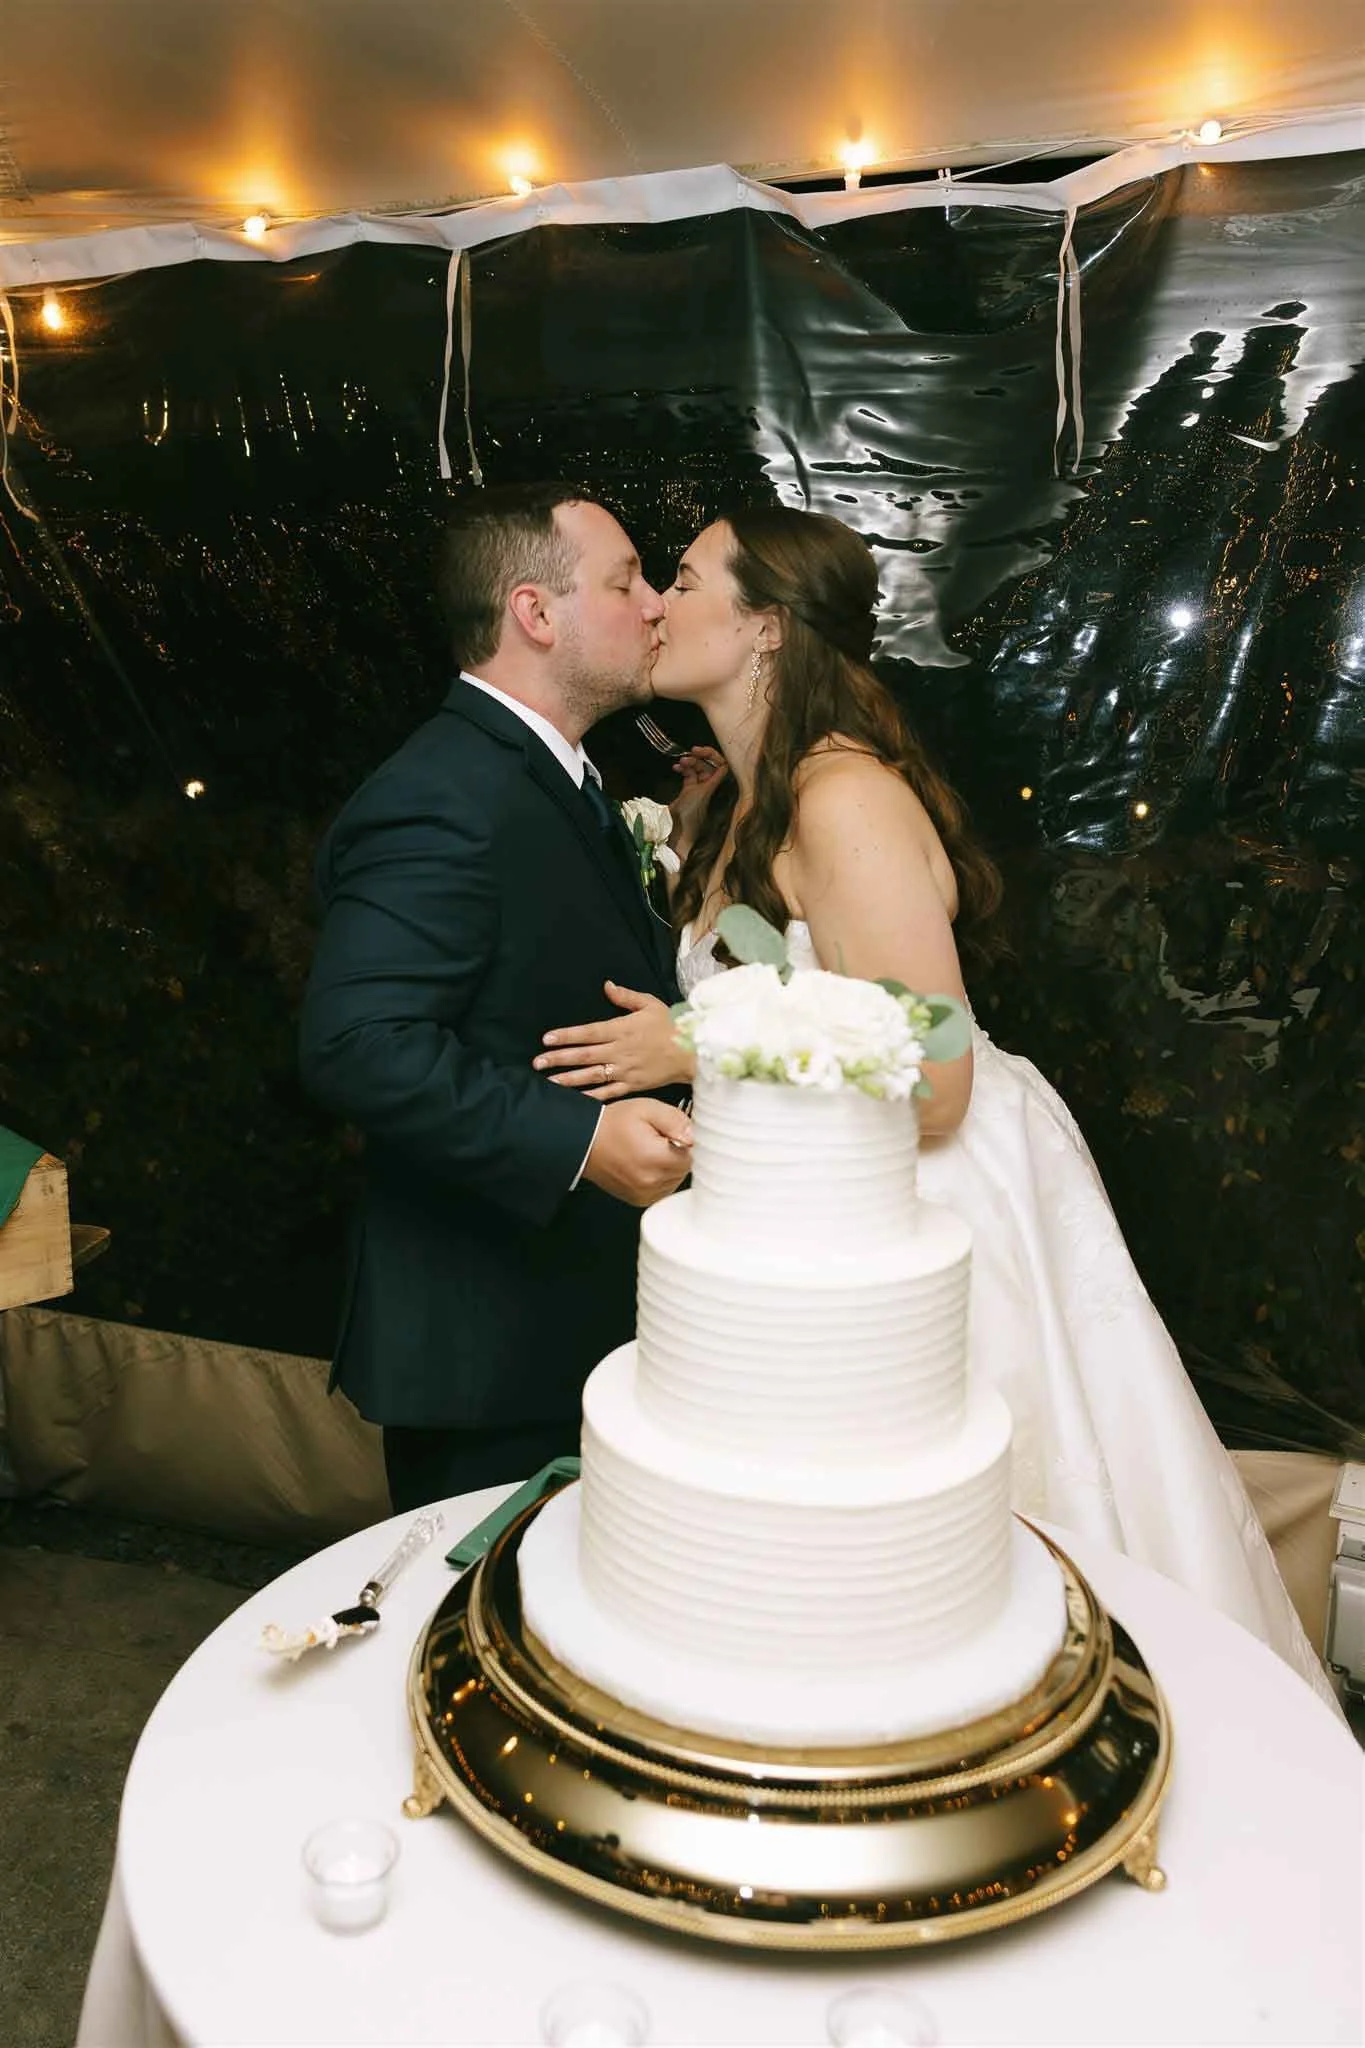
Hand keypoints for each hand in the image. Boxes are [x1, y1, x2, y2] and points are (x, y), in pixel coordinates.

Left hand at [534, 982, 695, 1098]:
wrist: (694, 1051)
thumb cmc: (672, 1025)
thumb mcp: (650, 1004)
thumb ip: (626, 996)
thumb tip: (606, 986)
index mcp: (622, 1029)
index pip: (588, 1032)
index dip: (566, 1035)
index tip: (546, 1039)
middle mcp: (620, 1051)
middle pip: (584, 1055)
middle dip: (559, 1059)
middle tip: (537, 1063)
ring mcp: (625, 1070)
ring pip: (592, 1075)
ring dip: (569, 1079)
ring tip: (549, 1082)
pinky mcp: (633, 1085)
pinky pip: (609, 1092)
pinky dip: (592, 1096)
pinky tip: (576, 1100)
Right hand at [580, 1098, 692, 1205]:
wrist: (585, 1142)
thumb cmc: (614, 1124)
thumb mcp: (647, 1109)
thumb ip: (675, 1120)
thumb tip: (694, 1136)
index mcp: (656, 1159)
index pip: (693, 1156)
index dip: (687, 1142)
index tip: (675, 1133)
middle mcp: (651, 1182)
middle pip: (685, 1169)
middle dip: (678, 1154)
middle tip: (660, 1139)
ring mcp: (645, 1194)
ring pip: (675, 1180)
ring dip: (670, 1167)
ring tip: (651, 1151)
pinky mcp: (639, 1199)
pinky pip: (663, 1189)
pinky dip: (660, 1177)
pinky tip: (647, 1163)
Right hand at [670, 745, 726, 836]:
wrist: (678, 827)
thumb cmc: (692, 812)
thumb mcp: (705, 792)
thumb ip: (716, 777)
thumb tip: (726, 764)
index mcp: (719, 786)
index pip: (721, 765)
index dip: (712, 755)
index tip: (699, 751)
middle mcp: (712, 785)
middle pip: (707, 764)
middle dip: (696, 759)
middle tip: (685, 757)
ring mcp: (701, 787)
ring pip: (697, 768)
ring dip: (688, 763)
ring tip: (679, 763)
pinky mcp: (690, 790)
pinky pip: (689, 774)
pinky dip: (683, 769)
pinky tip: (676, 768)